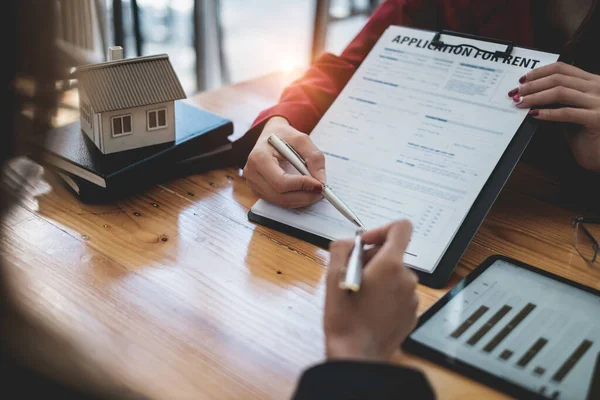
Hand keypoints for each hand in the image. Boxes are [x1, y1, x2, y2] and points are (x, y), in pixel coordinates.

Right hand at [243, 117, 326, 207]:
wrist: (271, 136)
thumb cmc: (284, 136)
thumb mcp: (302, 139)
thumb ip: (314, 158)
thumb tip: (321, 181)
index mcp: (259, 157)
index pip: (281, 181)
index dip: (302, 186)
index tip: (319, 185)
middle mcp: (252, 173)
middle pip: (280, 196)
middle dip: (304, 196)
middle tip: (321, 192)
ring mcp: (253, 184)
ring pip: (280, 202)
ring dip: (301, 200)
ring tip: (315, 192)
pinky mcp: (259, 191)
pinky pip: (279, 202)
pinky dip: (295, 200)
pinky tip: (304, 192)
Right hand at [324, 220, 418, 361]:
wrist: (357, 356)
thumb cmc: (345, 320)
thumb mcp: (332, 277)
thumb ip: (341, 249)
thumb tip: (350, 242)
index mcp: (390, 265)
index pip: (401, 228)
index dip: (381, 230)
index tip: (365, 244)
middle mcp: (407, 278)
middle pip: (393, 254)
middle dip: (372, 260)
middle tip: (352, 276)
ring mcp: (412, 298)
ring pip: (395, 275)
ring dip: (378, 279)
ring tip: (359, 297)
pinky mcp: (412, 314)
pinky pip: (399, 294)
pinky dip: (385, 295)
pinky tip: (369, 310)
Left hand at [510, 62, 599, 172]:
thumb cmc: (584, 132)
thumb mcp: (570, 109)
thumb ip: (557, 99)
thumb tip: (529, 93)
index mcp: (592, 82)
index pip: (562, 68)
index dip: (539, 73)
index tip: (521, 80)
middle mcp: (597, 88)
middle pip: (558, 79)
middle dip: (533, 85)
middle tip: (516, 93)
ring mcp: (599, 103)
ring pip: (561, 92)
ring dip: (536, 97)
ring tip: (521, 103)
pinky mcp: (596, 119)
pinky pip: (567, 113)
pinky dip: (548, 113)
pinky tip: (534, 115)